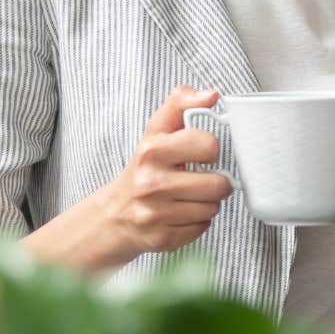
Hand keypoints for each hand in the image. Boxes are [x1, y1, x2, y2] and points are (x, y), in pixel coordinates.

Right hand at [107, 86, 235, 256]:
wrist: (116, 213)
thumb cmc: (145, 167)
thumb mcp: (157, 130)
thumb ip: (181, 103)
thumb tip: (212, 95)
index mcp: (152, 150)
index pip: (208, 145)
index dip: (210, 149)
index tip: (201, 152)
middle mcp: (151, 183)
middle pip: (218, 184)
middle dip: (216, 182)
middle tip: (201, 178)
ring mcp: (155, 213)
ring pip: (213, 208)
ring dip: (207, 203)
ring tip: (189, 196)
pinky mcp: (162, 238)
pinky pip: (203, 228)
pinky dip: (197, 222)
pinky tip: (181, 213)